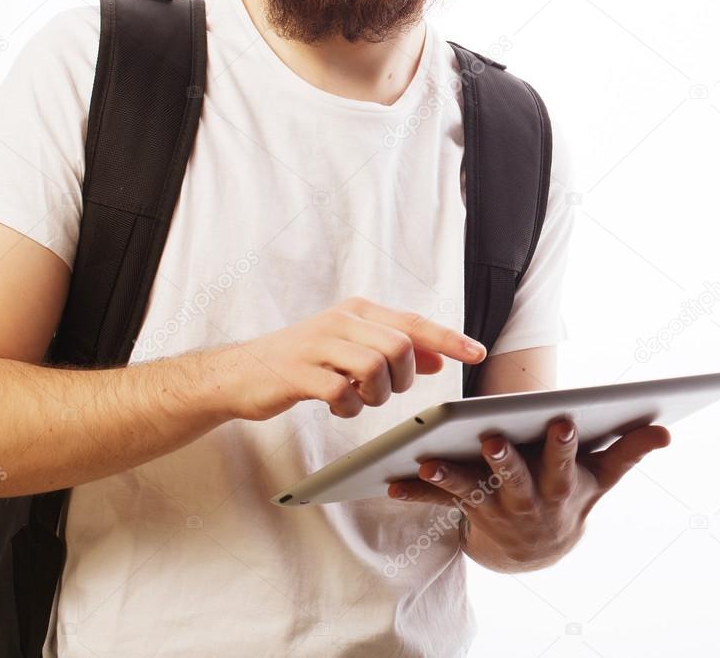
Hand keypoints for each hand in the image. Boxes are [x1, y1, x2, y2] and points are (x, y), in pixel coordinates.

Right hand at [208, 296, 486, 422]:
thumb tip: (439, 359)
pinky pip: (343, 393)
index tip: (477, 353)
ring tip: (355, 397)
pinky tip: (335, 405)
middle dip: (402, 379)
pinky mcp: (299, 372)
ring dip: (374, 395)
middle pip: (399, 348)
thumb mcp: (351, 349)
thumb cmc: (303, 361)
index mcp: (357, 311)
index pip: (413, 322)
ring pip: (375, 368)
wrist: (242, 372)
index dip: (448, 338)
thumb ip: (392, 350)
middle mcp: (341, 320)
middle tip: (381, 390)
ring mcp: (318, 344)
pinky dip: (347, 408)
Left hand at [387, 419, 671, 567]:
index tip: (563, 419)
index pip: (565, 463)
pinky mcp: (465, 514)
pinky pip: (437, 503)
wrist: (536, 552)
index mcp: (561, 487)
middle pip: (515, 480)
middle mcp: (527, 503)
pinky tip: (392, 480)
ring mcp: (494, 512)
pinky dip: (415, 491)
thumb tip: (666, 429)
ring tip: (428, 458)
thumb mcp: (601, 479)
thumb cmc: (571, 496)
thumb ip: (628, 451)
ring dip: (449, 476)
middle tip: (490, 436)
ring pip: (470, 492)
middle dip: (504, 460)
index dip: (564, 444)